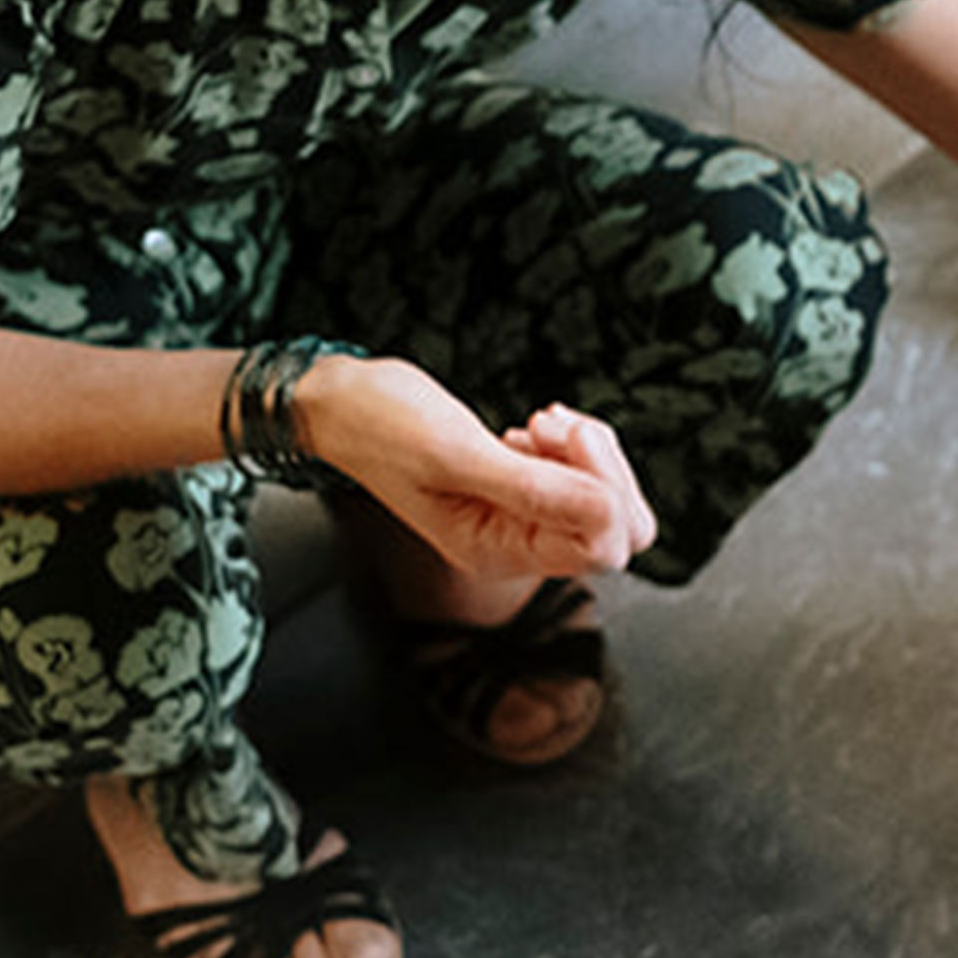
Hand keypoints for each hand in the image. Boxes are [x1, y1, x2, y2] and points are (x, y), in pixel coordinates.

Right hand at [299, 358, 649, 579]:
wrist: (341, 405)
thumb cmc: (379, 427)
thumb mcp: (455, 454)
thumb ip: (531, 487)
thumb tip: (603, 510)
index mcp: (498, 553)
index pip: (603, 549)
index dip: (605, 491)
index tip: (567, 439)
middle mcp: (515, 544)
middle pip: (617, 527)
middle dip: (603, 469)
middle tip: (555, 427)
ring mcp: (520, 515)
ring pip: (603, 497)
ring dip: (585, 451)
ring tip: (540, 423)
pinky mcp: (520, 486)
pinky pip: (579, 475)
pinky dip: (570, 444)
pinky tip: (533, 428)